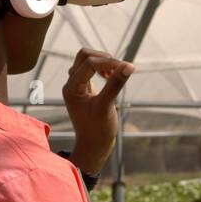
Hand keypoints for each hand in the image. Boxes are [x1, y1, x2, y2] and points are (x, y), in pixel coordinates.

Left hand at [62, 47, 133, 178]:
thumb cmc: (98, 130)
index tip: (125, 68)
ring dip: (103, 62)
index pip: (88, 62)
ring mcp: (77, 85)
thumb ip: (115, 84)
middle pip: (84, 55)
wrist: (93, 146)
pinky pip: (90, 69)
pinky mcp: (84, 88)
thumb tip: (129, 65)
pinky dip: (102, 68)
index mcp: (71, 88)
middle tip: (119, 69)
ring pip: (87, 60)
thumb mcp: (107, 106)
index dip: (108, 62)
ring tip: (115, 73)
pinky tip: (111, 77)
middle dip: (103, 58)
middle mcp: (71, 84)